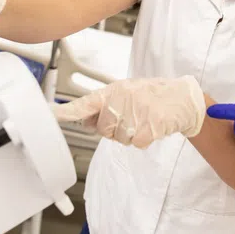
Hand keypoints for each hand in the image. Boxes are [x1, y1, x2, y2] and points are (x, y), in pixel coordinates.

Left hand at [52, 76, 206, 148]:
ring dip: (131, 134)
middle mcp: (122, 99)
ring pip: (120, 138)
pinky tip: (152, 126)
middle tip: (131, 117)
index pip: (85, 103)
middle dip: (114, 129)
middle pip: (103, 129)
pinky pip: (136, 143)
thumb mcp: (127, 93)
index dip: (67, 111)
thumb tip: (85, 120)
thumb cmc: (153, 95)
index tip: (52, 113)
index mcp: (114, 90)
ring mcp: (135, 113)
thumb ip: (105, 105)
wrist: (182, 99)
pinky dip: (144, 139)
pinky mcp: (148, 126)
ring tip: (144, 119)